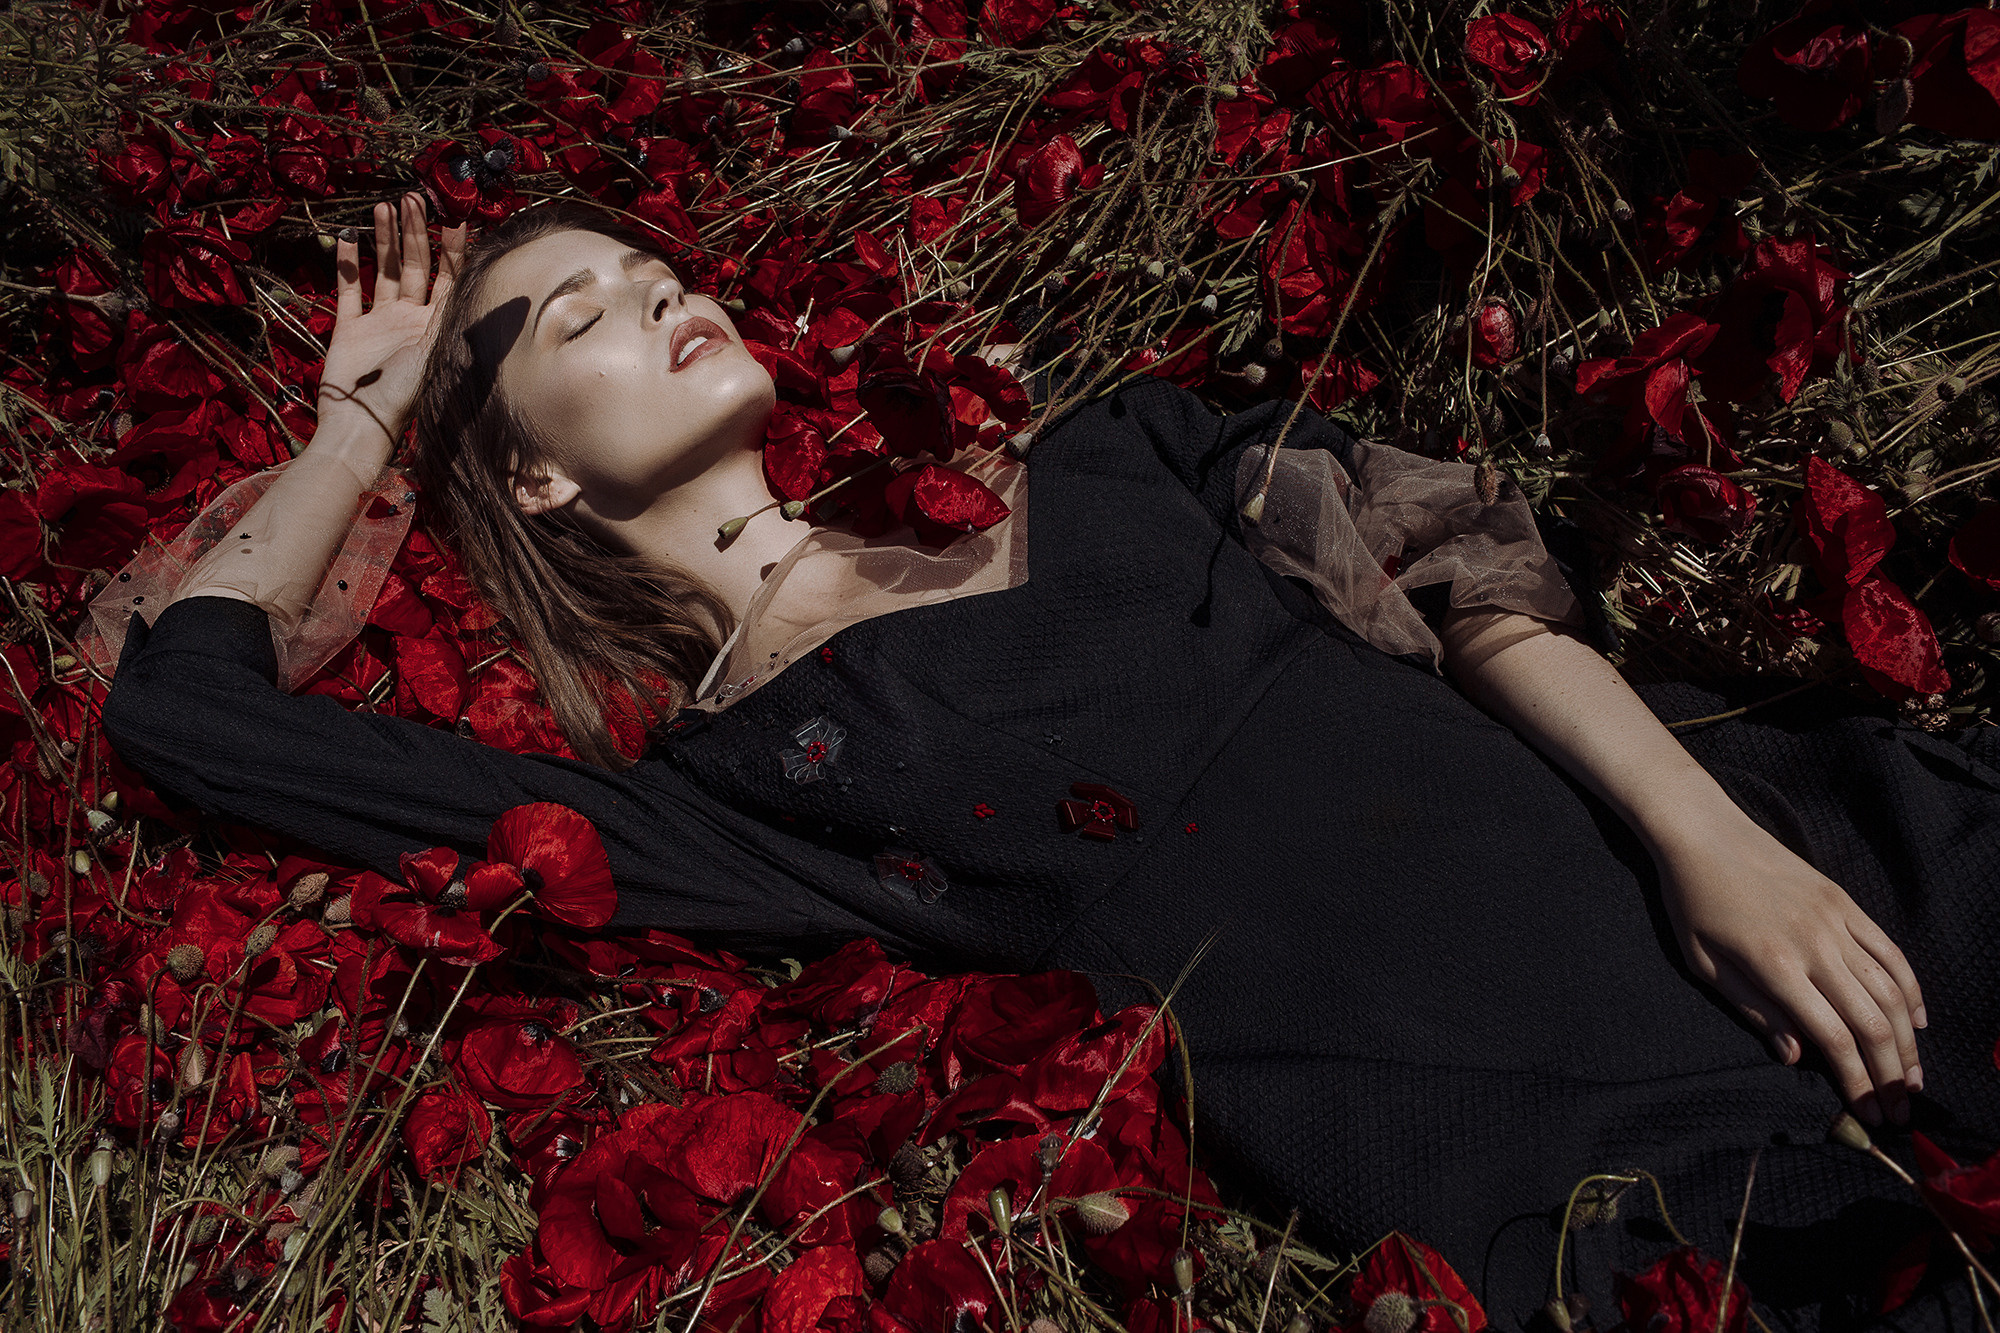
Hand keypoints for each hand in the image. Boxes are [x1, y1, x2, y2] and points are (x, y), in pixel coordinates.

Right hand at [317, 192, 467, 455]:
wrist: (362, 424)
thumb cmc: (405, 395)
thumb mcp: (444, 351)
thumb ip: (471, 321)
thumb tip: (517, 300)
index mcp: (437, 326)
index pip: (449, 278)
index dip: (452, 249)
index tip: (454, 219)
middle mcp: (411, 322)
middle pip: (416, 267)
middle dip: (415, 231)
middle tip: (412, 198)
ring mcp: (380, 325)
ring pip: (384, 271)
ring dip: (385, 240)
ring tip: (383, 207)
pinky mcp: (350, 331)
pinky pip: (348, 291)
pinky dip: (347, 265)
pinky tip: (349, 239)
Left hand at [1655, 809, 1925, 1125]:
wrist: (1704, 833)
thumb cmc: (1693, 901)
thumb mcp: (1704, 964)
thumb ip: (1754, 1011)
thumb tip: (1796, 1057)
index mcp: (1776, 966)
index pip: (1833, 1037)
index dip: (1857, 1081)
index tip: (1869, 1115)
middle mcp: (1816, 945)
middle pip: (1871, 1021)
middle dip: (1891, 1073)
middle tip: (1901, 1111)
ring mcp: (1837, 921)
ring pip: (1890, 990)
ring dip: (1906, 1040)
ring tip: (1913, 1077)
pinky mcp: (1846, 903)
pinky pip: (1890, 951)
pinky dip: (1910, 988)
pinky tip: (1915, 1020)